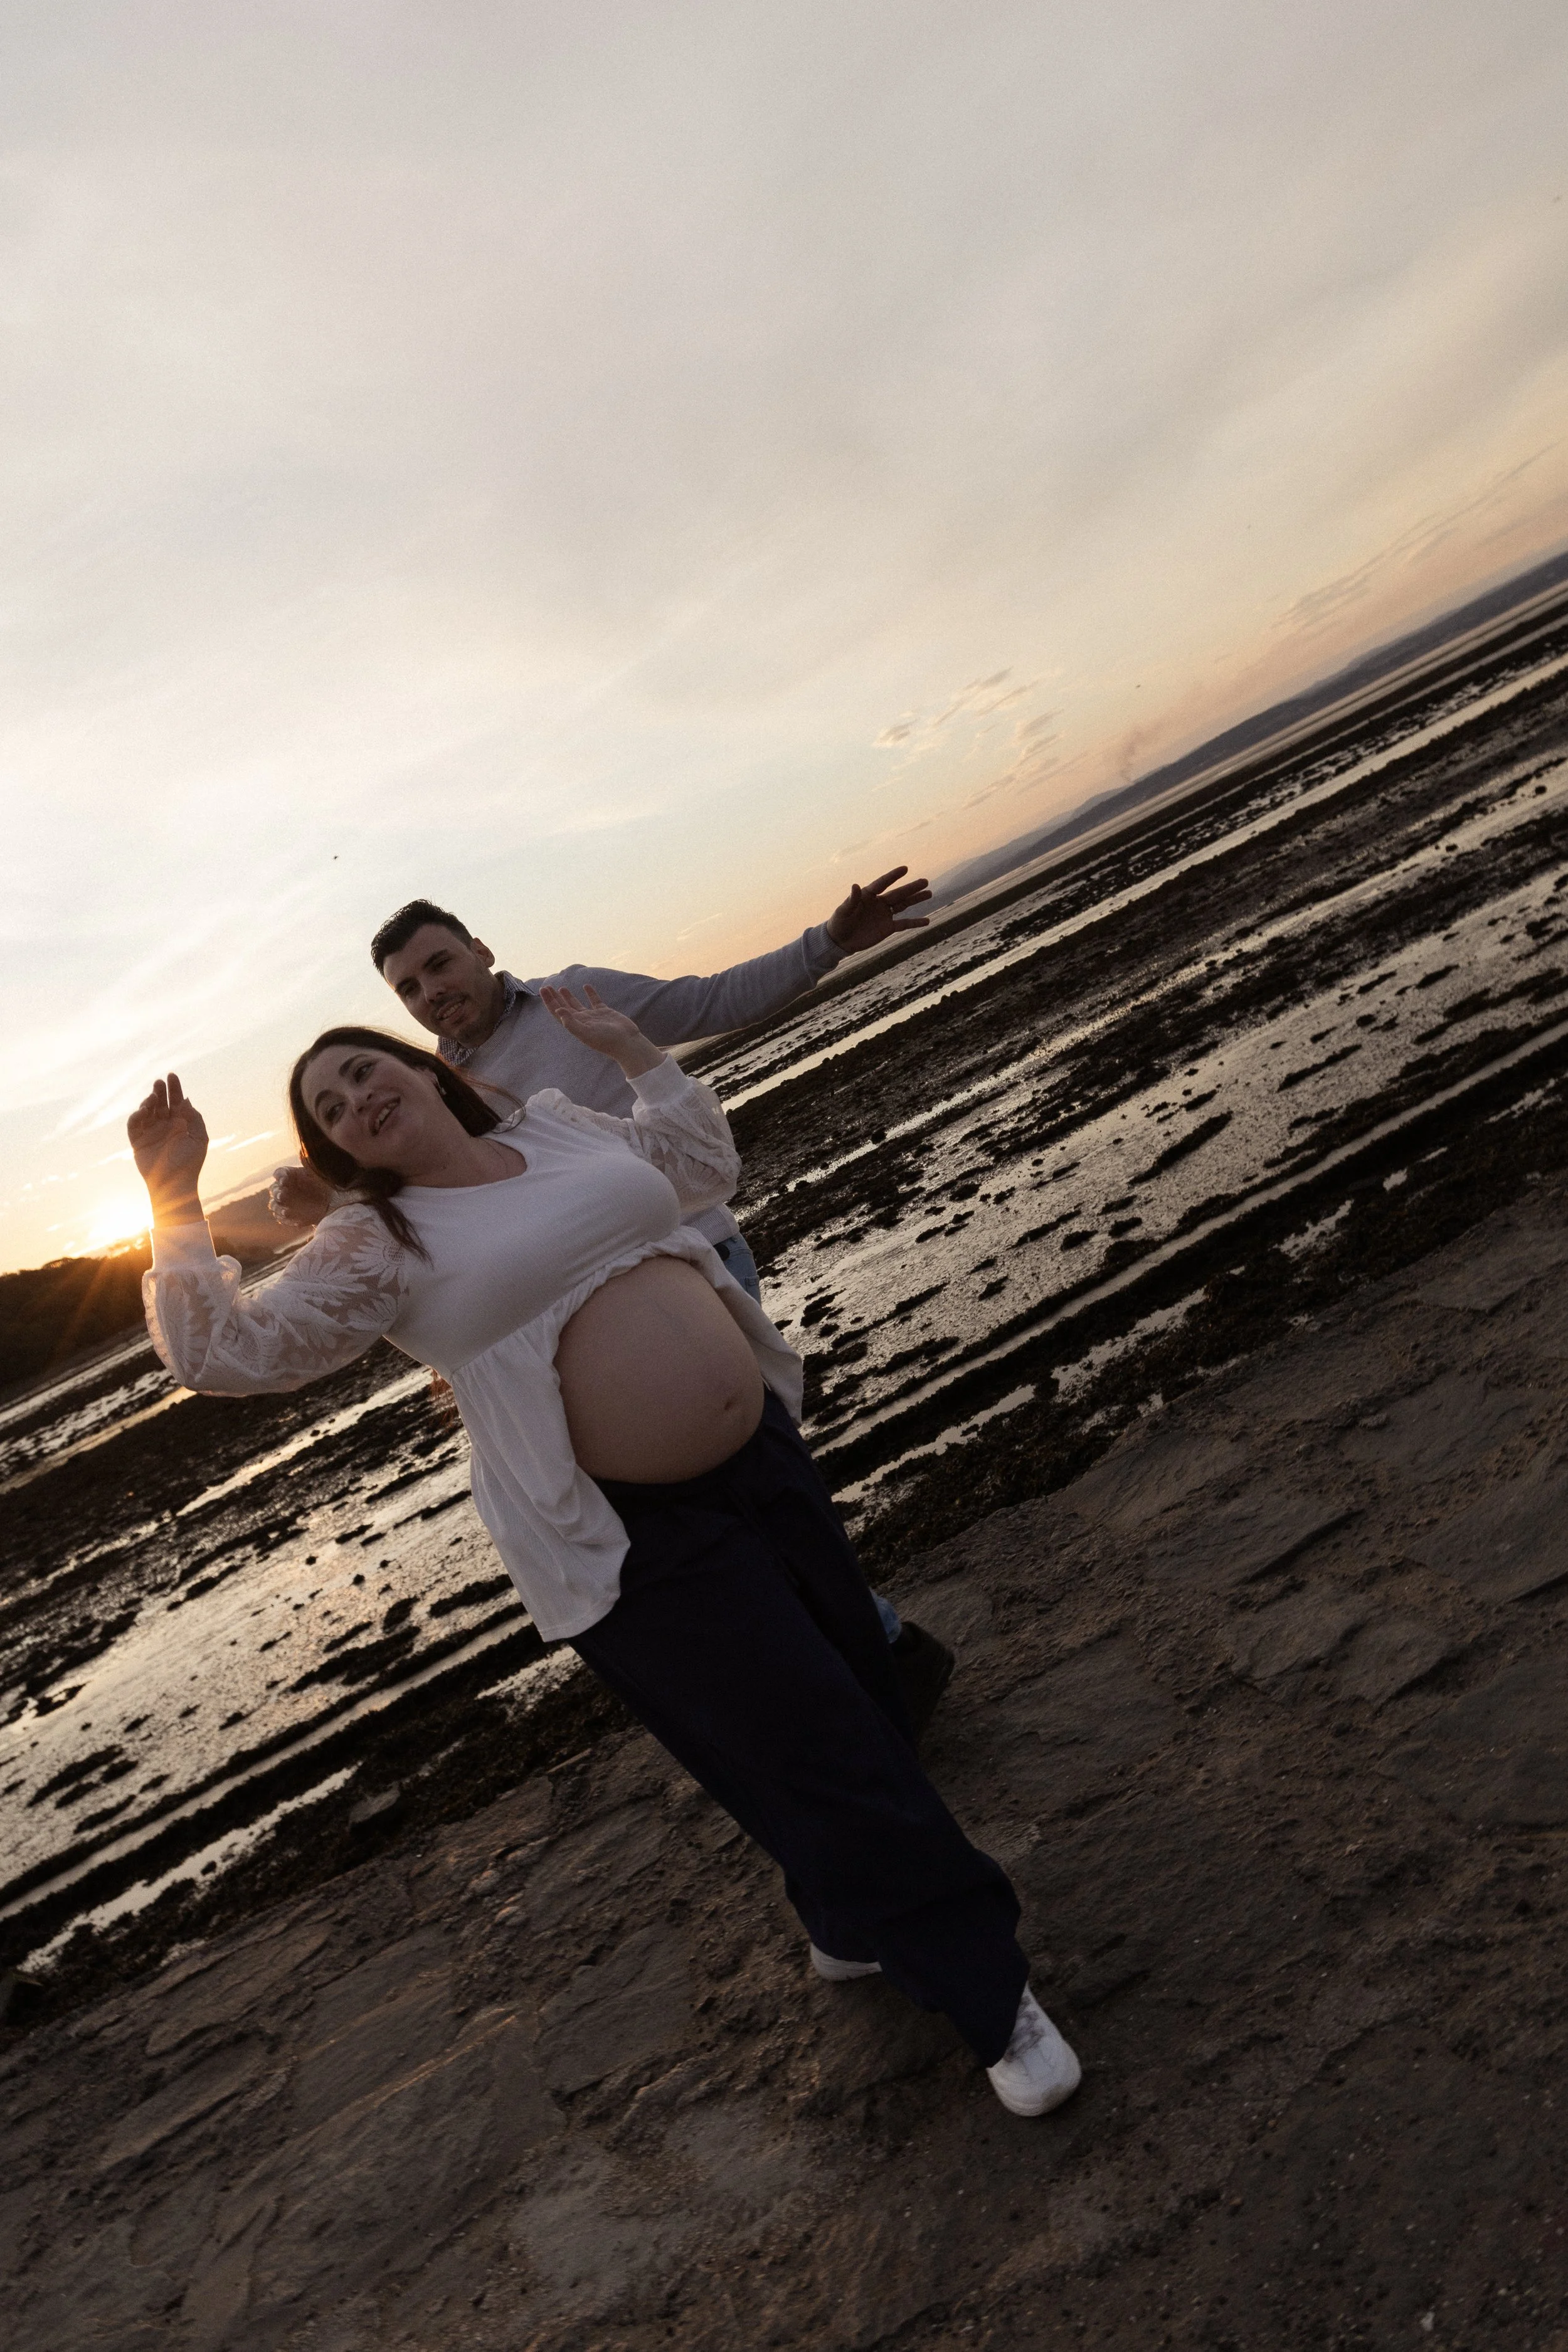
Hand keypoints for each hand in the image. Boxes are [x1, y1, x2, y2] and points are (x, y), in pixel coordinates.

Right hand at [127, 1074, 208, 1217]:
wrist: (175, 1183)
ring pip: (146, 1111)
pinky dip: (136, 1116)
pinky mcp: (138, 1141)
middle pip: (160, 1103)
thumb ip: (194, 1117)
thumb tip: (186, 1100)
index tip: (172, 1075)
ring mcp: (151, 1133)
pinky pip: (134, 1125)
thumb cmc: (190, 1162)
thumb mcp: (198, 1137)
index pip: (176, 1101)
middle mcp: (165, 1126)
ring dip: (148, 1102)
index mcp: (180, 1124)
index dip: (174, 1088)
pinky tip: (143, 1111)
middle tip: (159, 1083)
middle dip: (159, 1091)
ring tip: (152, 1099)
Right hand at [269, 1159, 334, 1228]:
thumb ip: (311, 1164)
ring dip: (278, 1207)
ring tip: (286, 1211)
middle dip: (277, 1193)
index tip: (284, 1180)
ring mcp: (286, 1203)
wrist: (336, 1201)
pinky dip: (285, 1220)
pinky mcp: (290, 1216)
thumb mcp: (321, 1172)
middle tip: (282, 1196)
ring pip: (274, 1205)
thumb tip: (303, 1152)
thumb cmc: (328, 1183)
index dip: (280, 1176)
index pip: (280, 1173)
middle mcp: (285, 1188)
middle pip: (274, 1190)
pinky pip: (282, 1218)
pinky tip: (292, 1220)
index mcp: (291, 1175)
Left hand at [540, 984, 665, 1077]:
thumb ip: (571, 1023)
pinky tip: (586, 986)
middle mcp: (582, 1020)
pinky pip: (595, 1001)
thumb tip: (558, 1011)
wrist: (626, 1042)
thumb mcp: (586, 1033)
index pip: (558, 1011)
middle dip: (555, 997)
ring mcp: (593, 1016)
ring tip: (561, 987)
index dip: (549, 1001)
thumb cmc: (606, 1040)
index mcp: (575, 1025)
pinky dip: (590, 993)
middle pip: (564, 1007)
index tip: (543, 989)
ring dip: (568, 996)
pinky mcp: (604, 1012)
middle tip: (547, 986)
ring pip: (577, 1004)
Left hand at [825, 865, 931, 953]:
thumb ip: (851, 900)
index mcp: (868, 895)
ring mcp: (885, 915)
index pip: (882, 884)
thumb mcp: (843, 911)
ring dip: (916, 900)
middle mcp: (879, 903)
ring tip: (929, 893)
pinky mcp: (888, 928)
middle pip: (898, 894)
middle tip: (925, 881)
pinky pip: (904, 924)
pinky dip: (915, 922)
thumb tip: (855, 885)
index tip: (905, 869)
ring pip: (904, 905)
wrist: (840, 941)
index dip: (893, 876)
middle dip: (911, 888)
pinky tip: (927, 921)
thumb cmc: (839, 923)